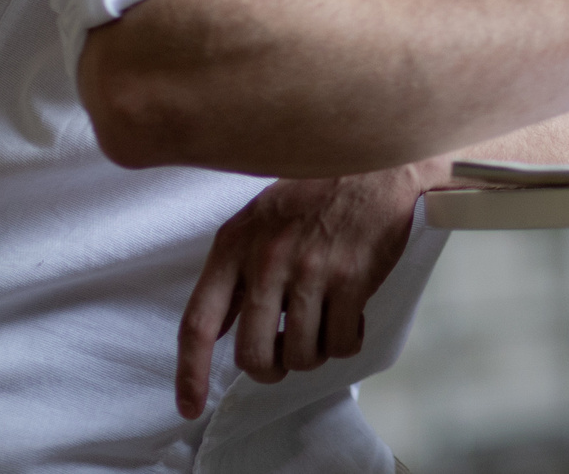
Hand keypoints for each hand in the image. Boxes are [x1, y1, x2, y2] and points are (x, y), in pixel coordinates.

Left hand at [174, 161, 442, 418]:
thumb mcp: (259, 218)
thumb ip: (235, 270)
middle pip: (252, 354)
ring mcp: (310, 271)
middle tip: (284, 356)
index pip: (198, 323)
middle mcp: (267, 261)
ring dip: (313, 354)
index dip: (190, 373)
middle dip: (269, 370)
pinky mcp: (351, 279)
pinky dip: (345, 342)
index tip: (191, 407)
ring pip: (300, 354)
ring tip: (323, 326)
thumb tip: (217, 328)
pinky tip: (350, 316)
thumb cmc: (317, 189)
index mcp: (234, 245)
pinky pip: (340, 343)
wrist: (377, 161)